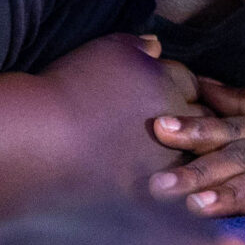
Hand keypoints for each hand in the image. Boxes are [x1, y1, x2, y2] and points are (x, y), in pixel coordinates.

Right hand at [38, 33, 204, 193]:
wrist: (41, 137)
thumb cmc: (68, 87)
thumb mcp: (105, 50)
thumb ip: (138, 47)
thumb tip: (156, 46)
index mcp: (167, 83)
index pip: (192, 85)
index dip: (183, 89)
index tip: (174, 97)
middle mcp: (176, 121)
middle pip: (203, 123)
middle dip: (196, 125)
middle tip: (185, 132)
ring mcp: (165, 160)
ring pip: (193, 162)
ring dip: (187, 161)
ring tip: (174, 164)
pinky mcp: (149, 193)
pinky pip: (174, 198)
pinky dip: (171, 195)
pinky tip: (161, 194)